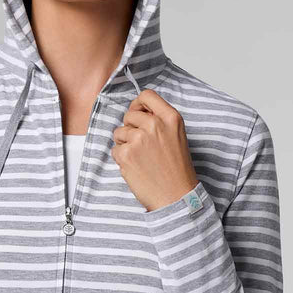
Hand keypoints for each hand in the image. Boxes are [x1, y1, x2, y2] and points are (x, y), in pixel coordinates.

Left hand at [111, 88, 198, 211]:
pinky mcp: (126, 154)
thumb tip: (138, 112)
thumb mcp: (177, 136)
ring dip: (125, 144)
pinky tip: (136, 167)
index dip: (138, 104)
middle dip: (131, 128)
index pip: (147, 95)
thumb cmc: (177, 169)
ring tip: (141, 158)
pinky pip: (115, 149)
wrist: (176, 196)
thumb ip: (160, 121)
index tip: (138, 114)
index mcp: (171, 118)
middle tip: (142, 146)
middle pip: (129, 114)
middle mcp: (155, 125)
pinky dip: (122, 158)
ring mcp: (139, 139)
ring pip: (119, 132)